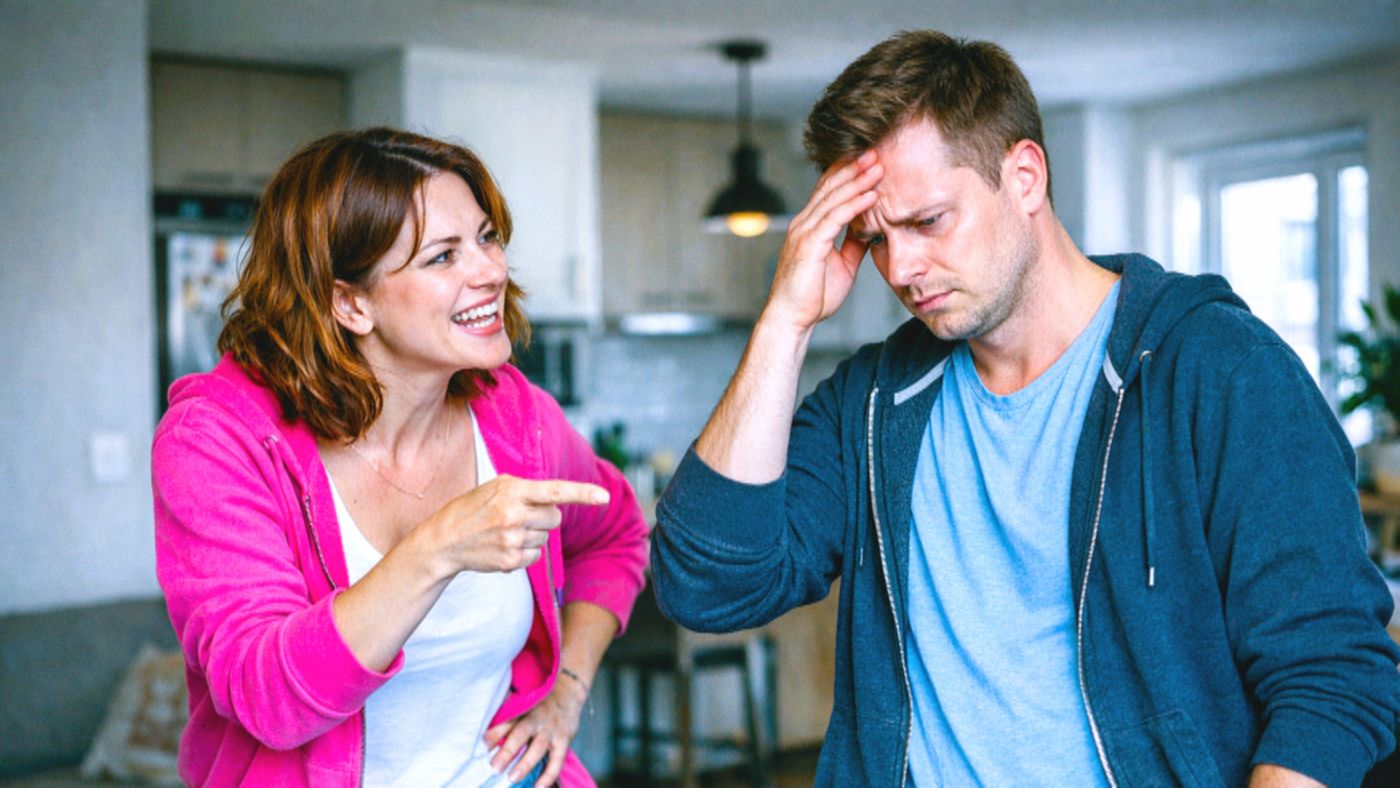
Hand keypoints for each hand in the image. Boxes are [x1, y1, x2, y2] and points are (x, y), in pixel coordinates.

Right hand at [427, 475, 607, 574]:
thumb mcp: (496, 487)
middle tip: (519, 516)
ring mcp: (512, 540)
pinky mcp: (510, 561)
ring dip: (532, 535)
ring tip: (504, 531)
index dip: (583, 494)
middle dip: (544, 517)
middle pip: (555, 518)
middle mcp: (514, 514)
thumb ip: (527, 490)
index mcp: (512, 490)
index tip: (604, 497)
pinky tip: (503, 546)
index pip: (555, 491)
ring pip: (545, 538)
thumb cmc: (473, 509)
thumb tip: (558, 500)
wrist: (444, 540)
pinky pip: (536, 556)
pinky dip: (525, 552)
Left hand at [483, 670, 588, 785]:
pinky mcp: (564, 740)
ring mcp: (551, 730)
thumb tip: (484, 742)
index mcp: (522, 710)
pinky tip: (539, 787)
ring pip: (538, 748)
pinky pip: (557, 760)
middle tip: (494, 767)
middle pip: (520, 735)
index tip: (481, 747)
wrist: (568, 690)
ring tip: (513, 778)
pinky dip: (549, 775)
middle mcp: (536, 719)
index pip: (505, 722)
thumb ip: (505, 721)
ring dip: (525, 763)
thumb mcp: (522, 706)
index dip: (493, 734)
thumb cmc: (537, 703)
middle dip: (507, 752)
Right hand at [763, 150, 882, 331]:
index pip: (828, 191)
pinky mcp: (808, 244)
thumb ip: (853, 243)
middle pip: (830, 186)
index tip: (870, 160)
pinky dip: (854, 205)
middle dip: (854, 167)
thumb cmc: (813, 296)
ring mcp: (803, 232)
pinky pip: (834, 218)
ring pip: (833, 198)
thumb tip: (870, 229)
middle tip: (876, 151)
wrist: (792, 319)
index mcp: (809, 226)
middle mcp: (803, 223)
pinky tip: (871, 195)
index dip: (848, 173)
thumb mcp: (842, 264)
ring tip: (878, 166)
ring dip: (857, 180)